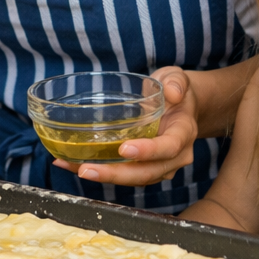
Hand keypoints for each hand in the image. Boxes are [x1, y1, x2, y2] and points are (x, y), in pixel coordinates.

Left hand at [52, 67, 198, 184]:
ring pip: (134, 179)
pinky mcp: (145, 168)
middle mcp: (176, 156)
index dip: (148, 151)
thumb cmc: (177, 92)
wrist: (182, 107)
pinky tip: (75, 164)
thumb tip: (172, 92)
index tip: (124, 149)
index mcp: (184, 133)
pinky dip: (102, 171)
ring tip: (75, 168)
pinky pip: (125, 174)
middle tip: (87, 170)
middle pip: (147, 173)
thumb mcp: (178, 79)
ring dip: (104, 176)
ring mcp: (161, 166)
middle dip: (116, 174)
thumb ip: (177, 82)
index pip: (168, 147)